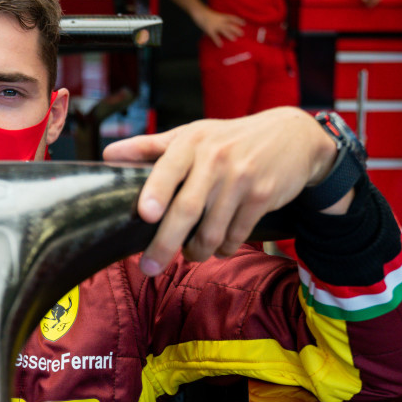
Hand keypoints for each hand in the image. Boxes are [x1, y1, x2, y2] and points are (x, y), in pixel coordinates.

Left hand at [103, 107, 341, 274]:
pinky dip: (223, 248)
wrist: (294, 136)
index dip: (157, 191)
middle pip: (187, 209)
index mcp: (192, 142)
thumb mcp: (193, 134)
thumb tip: (107, 155)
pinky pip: (236, 235)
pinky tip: (219, 245)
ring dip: (197, 251)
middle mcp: (217, 158)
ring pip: (212, 230)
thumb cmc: (230, 139)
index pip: (169, 167)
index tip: (146, 214)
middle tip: (148, 267)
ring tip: (190, 253)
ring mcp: (242, 178)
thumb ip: (150, 147)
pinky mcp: (262, 197)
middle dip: (166, 243)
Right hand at [190, 7, 244, 46]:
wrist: (199, 11)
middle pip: (230, 25)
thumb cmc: (205, 13)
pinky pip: (214, 36)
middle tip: (242, 34)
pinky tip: (220, 45)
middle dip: (236, 29)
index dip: (238, 20)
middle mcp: (220, 21)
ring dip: (229, 35)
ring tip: (234, 39)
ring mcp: (215, 25)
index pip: (232, 17)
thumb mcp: (214, 15)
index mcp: (221, 16)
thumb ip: (218, 19)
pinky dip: (217, 40)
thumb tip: (222, 23)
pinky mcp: (209, 29)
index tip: (244, 23)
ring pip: (224, 30)